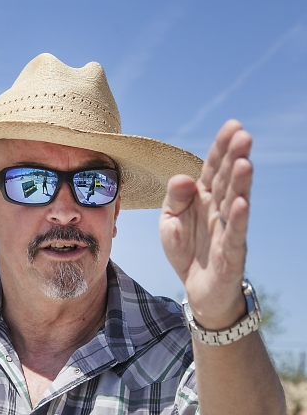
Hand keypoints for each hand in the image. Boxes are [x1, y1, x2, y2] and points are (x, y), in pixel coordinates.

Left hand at [159, 120, 251, 328]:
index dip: (222, 148)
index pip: (213, 168)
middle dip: (234, 158)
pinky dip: (238, 219)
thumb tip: (183, 177)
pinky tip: (241, 203)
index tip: (232, 125)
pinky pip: (235, 234)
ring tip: (245, 162)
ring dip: (240, 183)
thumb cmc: (187, 250)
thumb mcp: (170, 221)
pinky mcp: (231, 252)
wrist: (199, 289)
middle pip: (227, 180)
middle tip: (243, 135)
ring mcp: (228, 229)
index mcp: (203, 198)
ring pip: (235, 202)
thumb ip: (174, 199)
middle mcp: (219, 209)